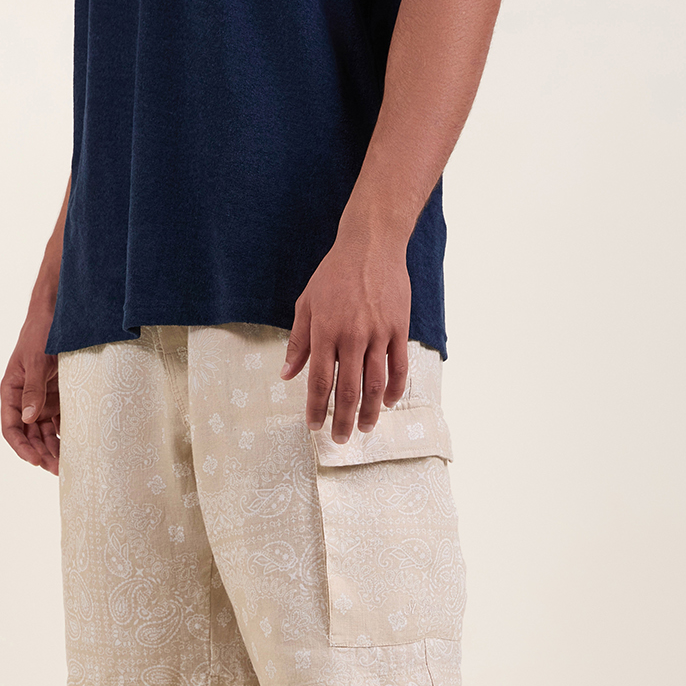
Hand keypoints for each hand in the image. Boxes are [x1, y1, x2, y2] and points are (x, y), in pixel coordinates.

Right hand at [0, 313, 60, 475]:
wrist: (61, 315)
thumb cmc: (42, 332)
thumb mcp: (36, 359)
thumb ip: (33, 389)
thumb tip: (28, 418)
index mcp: (11, 390)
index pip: (11, 426)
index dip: (21, 446)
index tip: (35, 460)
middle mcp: (25, 399)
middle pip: (29, 435)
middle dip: (41, 453)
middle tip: (57, 470)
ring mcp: (42, 399)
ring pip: (45, 433)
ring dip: (54, 449)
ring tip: (67, 465)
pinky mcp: (59, 398)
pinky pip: (60, 422)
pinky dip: (66, 436)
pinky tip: (77, 448)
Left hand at [280, 225, 411, 444]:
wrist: (371, 245)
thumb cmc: (334, 274)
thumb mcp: (307, 303)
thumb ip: (298, 342)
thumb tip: (286, 375)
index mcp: (325, 331)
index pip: (318, 381)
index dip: (315, 408)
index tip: (313, 426)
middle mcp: (351, 336)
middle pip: (348, 390)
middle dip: (343, 419)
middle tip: (340, 439)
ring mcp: (378, 334)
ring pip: (375, 384)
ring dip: (369, 412)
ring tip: (364, 429)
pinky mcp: (398, 329)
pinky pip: (399, 367)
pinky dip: (394, 389)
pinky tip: (387, 403)